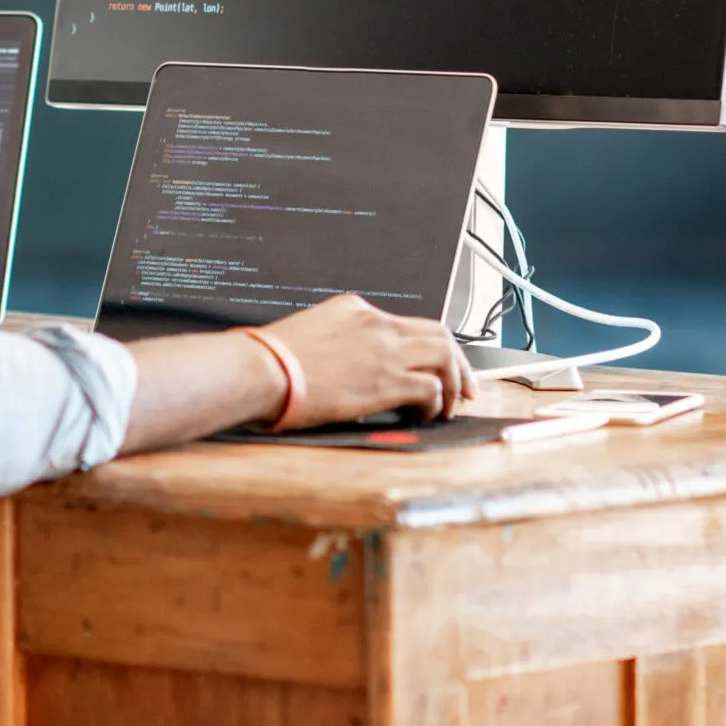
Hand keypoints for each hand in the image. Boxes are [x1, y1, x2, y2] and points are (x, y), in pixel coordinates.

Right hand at [261, 294, 474, 425]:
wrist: (261, 370)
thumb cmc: (270, 362)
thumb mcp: (309, 335)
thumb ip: (336, 345)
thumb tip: (343, 369)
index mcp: (356, 309)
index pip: (405, 324)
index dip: (425, 348)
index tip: (432, 368)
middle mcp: (378, 323)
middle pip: (438, 333)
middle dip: (458, 361)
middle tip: (464, 386)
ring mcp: (385, 349)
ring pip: (445, 355)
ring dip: (454, 382)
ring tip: (450, 405)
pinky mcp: (387, 379)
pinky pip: (431, 388)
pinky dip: (435, 403)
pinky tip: (425, 415)